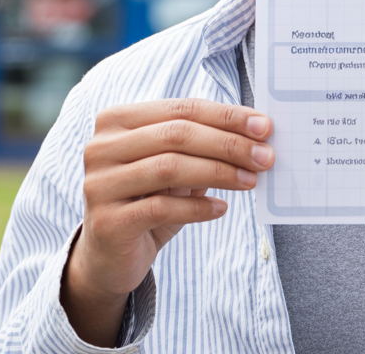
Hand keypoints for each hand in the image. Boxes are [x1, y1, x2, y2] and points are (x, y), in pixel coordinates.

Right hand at [61, 99, 273, 345]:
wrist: (110, 256)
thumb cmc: (149, 200)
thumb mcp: (174, 166)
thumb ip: (203, 145)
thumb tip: (256, 134)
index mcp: (117, 120)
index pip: (181, 108)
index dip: (226, 116)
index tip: (264, 126)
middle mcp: (101, 147)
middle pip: (177, 135)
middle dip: (228, 144)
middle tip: (265, 156)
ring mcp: (99, 184)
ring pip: (170, 167)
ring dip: (219, 172)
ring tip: (250, 181)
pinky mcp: (107, 222)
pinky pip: (162, 207)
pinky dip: (198, 207)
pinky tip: (221, 209)